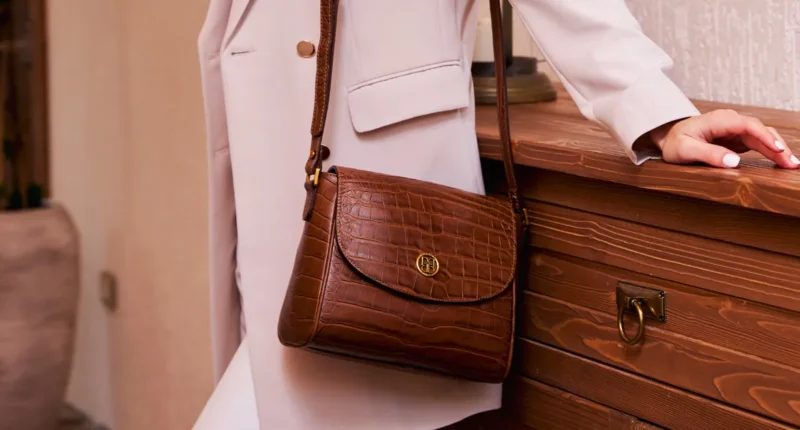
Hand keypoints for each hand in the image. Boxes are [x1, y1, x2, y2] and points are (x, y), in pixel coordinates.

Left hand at [648, 109, 799, 168]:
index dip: (764, 137)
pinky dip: (771, 151)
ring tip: (792, 165)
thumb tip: (733, 161)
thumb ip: (708, 154)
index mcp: (719, 120)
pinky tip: (782, 161)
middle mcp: (731, 121)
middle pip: (760, 131)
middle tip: (792, 163)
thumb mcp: (685, 150)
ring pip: (763, 137)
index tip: (778, 149)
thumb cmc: (674, 142)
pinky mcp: (737, 138)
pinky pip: (758, 143)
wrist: (668, 137)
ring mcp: (735, 129)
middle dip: (778, 146)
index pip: (748, 125)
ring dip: (778, 150)